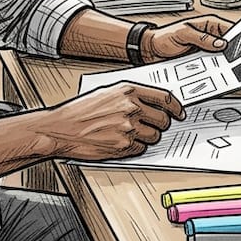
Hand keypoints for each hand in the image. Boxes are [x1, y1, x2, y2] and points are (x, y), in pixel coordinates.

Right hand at [40, 83, 184, 160]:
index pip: (165, 98)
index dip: (176, 108)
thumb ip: (129, 96)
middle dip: (160, 125)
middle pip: (163, 120)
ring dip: (146, 138)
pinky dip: (134, 148)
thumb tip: (151, 102)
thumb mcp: (106, 93)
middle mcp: (131, 108)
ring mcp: (128, 128)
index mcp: (128, 91)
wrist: (61, 129)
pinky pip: (140, 149)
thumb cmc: (79, 111)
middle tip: (151, 126)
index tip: (179, 113)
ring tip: (128, 134)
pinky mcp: (123, 146)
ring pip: (153, 137)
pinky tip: (119, 141)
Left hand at [142, 15, 232, 62]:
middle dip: (232, 53)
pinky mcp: (201, 62)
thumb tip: (220, 43)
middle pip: (228, 46)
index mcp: (208, 24)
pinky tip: (213, 74)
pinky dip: (213, 71)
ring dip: (222, 64)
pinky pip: (212, 67)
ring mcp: (206, 50)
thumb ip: (201, 38)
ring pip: (222, 58)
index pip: (229, 29)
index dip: (238, 37)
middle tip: (233, 61)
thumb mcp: (182, 33)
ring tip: (223, 69)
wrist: (150, 51)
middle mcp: (210, 37)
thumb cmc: (163, 37)